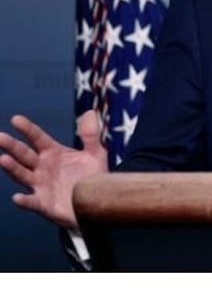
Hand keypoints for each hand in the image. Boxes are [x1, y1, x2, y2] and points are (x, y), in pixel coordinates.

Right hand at [0, 110, 107, 230]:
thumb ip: (90, 135)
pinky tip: (17, 198)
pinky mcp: (44, 204)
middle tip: (0, 137)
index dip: (28, 129)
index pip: (38, 138)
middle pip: (25, 155)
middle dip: (12, 146)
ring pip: (23, 175)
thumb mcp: (95, 154)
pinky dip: (24, 201)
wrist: (97, 203)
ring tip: (2, 159)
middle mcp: (43, 168)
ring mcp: (41, 186)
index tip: (15, 119)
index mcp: (53, 153)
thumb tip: (90, 112)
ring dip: (13, 168)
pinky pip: (32, 202)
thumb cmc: (92, 177)